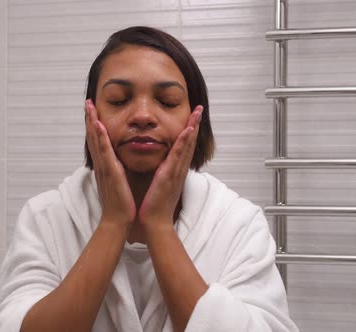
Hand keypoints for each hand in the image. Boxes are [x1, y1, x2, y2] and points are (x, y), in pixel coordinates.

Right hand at [85, 99, 135, 231]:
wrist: (118, 221)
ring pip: (95, 140)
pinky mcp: (110, 172)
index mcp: (105, 167)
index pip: (98, 142)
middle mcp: (102, 165)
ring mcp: (104, 167)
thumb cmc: (120, 205)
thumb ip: (116, 172)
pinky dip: (100, 137)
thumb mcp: (117, 183)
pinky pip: (104, 151)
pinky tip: (98, 124)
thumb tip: (117, 165)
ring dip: (92, 122)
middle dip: (90, 119)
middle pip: (93, 137)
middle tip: (87, 102)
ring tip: (89, 106)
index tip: (93, 111)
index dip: (94, 126)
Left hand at [138, 106, 202, 229]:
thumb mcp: (160, 184)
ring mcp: (176, 172)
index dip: (190, 131)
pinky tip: (188, 130)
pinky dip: (184, 142)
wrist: (155, 222)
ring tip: (197, 112)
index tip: (193, 117)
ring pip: (187, 146)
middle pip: (190, 142)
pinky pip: (178, 156)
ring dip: (193, 127)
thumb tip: (163, 166)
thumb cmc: (155, 206)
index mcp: (175, 170)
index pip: (184, 147)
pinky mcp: (169, 175)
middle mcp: (178, 169)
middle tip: (200, 108)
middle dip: (195, 124)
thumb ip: (163, 173)